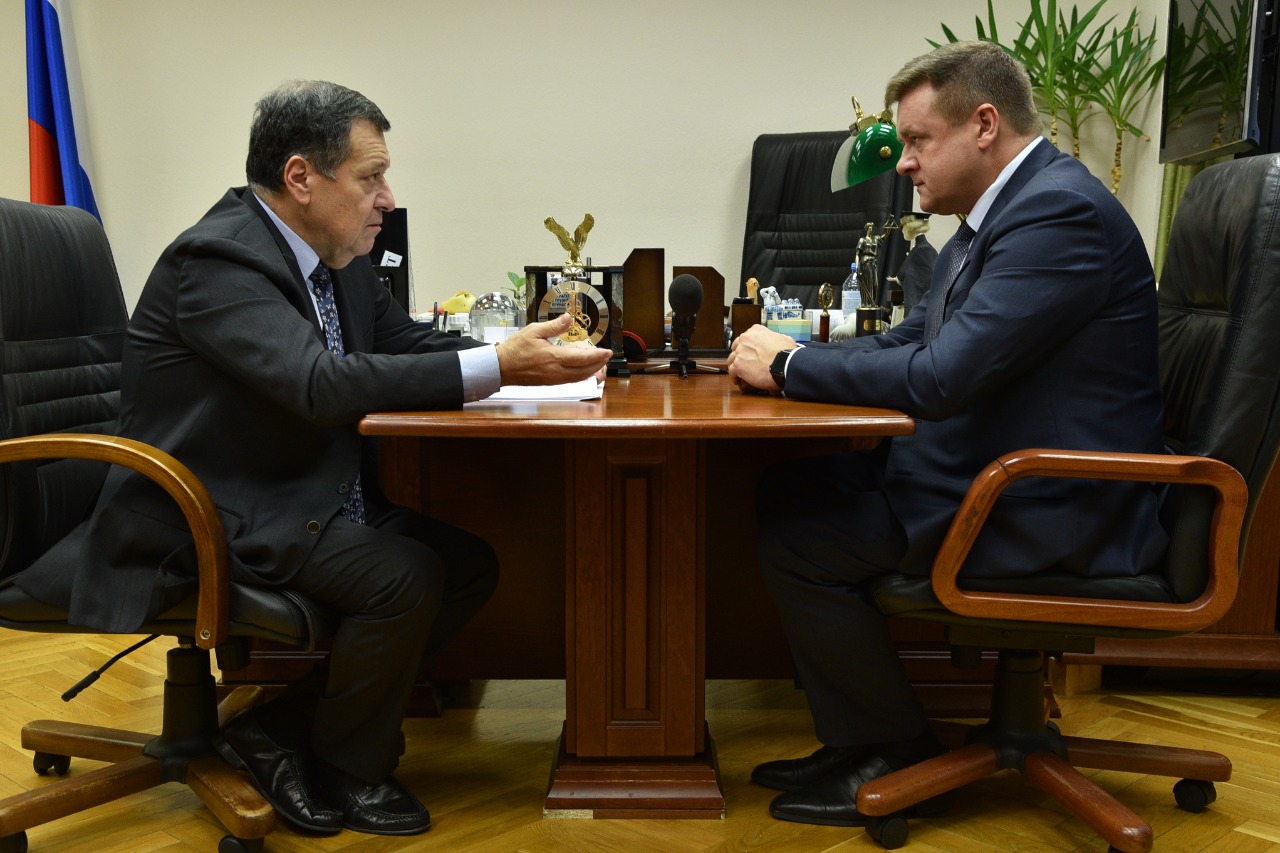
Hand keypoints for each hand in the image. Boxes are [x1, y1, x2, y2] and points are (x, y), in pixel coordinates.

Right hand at [495, 313, 610, 385]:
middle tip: (606, 356)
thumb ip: (554, 326)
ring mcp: (554, 379)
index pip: (582, 358)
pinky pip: (571, 380)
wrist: (502, 368)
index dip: (597, 355)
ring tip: (597, 361)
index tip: (608, 351)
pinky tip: (582, 368)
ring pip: (579, 377)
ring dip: (591, 370)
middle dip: (599, 364)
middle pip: (585, 371)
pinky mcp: (551, 383)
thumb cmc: (515, 349)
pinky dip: (581, 374)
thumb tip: (568, 318)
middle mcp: (556, 371)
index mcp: (554, 357)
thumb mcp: (534, 331)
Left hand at [727, 323, 795, 393]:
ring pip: (731, 359)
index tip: (750, 353)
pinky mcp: (738, 365)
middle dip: (739, 355)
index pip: (746, 338)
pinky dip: (734, 377)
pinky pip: (731, 372)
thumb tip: (779, 341)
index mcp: (756, 331)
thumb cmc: (787, 353)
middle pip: (736, 348)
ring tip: (740, 374)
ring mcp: (740, 352)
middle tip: (744, 363)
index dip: (747, 347)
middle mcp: (745, 339)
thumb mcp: (784, 339)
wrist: (784, 364)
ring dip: (735, 366)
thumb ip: (777, 338)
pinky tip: (739, 381)